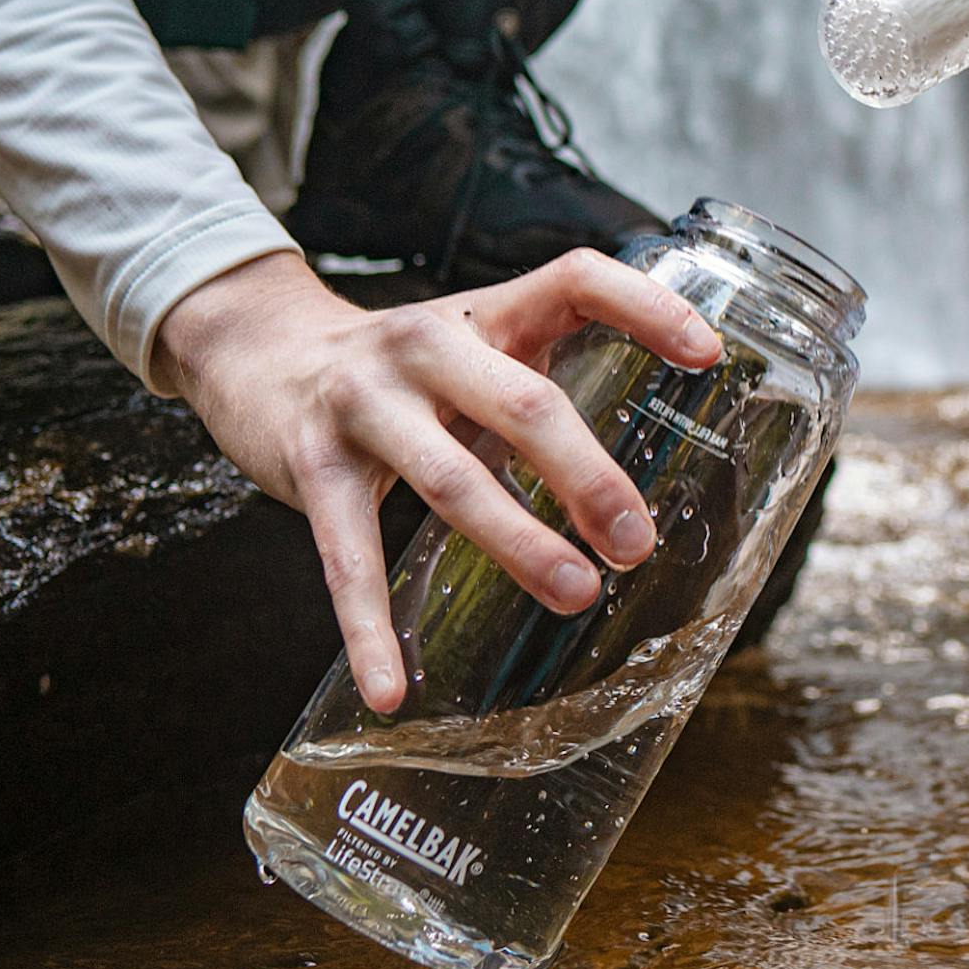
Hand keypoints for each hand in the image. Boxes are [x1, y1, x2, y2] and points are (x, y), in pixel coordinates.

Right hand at [152, 249, 721, 713]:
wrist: (260, 352)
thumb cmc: (401, 368)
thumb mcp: (476, 346)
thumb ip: (541, 385)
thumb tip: (638, 480)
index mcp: (487, 312)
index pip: (575, 279)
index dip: (645, 306)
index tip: (708, 353)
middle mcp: (429, 344)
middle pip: (524, 402)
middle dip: (588, 476)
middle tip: (638, 542)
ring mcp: (367, 403)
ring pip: (452, 478)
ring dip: (518, 543)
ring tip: (575, 595)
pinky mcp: (313, 465)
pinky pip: (346, 556)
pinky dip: (370, 629)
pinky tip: (392, 688)